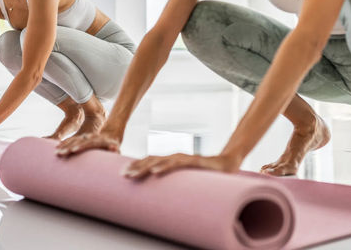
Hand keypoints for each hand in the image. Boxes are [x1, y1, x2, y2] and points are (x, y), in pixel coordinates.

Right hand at [56, 131, 121, 156]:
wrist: (108, 127)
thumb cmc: (113, 141)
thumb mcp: (115, 144)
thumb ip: (114, 148)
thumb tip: (115, 149)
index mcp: (98, 139)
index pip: (88, 142)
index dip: (81, 146)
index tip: (74, 150)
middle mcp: (89, 137)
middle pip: (77, 141)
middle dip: (68, 147)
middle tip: (61, 153)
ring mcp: (84, 136)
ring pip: (72, 140)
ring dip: (64, 146)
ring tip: (57, 152)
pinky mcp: (81, 137)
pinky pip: (71, 140)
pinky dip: (64, 143)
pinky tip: (57, 147)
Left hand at [122, 153, 241, 178]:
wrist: (227, 164)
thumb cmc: (205, 174)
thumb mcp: (187, 179)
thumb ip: (175, 182)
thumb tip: (161, 194)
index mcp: (172, 160)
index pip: (150, 161)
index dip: (137, 166)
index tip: (123, 174)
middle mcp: (176, 157)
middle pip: (151, 160)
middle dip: (136, 167)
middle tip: (123, 175)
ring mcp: (184, 158)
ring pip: (160, 160)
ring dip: (145, 167)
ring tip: (133, 174)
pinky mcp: (194, 161)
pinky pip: (177, 164)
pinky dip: (165, 167)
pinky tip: (155, 172)